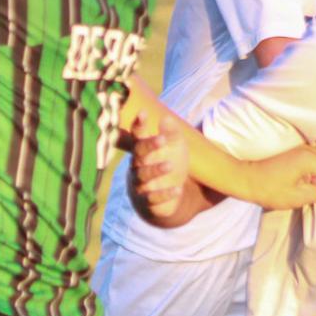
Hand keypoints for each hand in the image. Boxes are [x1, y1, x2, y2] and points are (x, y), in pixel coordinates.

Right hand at [120, 79, 188, 218]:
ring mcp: (140, 185)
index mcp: (142, 151)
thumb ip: (171, 133)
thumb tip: (166, 118)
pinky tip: (178, 189)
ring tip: (170, 165)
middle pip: (138, 153)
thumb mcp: (175, 148)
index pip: (137, 135)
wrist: (169, 196)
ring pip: (142, 176)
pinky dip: (165, 194)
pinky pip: (152, 198)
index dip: (139, 125)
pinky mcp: (147, 202)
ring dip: (155, 170)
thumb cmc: (168, 164)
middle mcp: (137, 166)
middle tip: (162, 139)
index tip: (143, 112)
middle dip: (148, 145)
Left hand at [225, 143, 315, 210]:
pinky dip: (312, 175)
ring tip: (304, 188)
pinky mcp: (296, 154)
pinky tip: (300, 184)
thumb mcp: (299, 197)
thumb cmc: (269, 189)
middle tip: (312, 192)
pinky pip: (314, 163)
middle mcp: (308, 150)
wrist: (246, 180)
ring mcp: (301, 150)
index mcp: (310, 158)